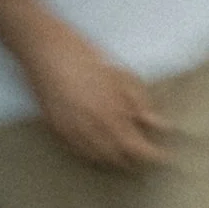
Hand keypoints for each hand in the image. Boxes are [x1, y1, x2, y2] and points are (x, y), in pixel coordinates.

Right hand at [22, 17, 162, 169]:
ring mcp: (72, 130)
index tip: (163, 156)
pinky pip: (78, 152)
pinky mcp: (56, 129)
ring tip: (125, 156)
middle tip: (145, 156)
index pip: (137, 147)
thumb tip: (159, 125)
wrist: (45, 48)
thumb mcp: (119, 73)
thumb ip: (139, 101)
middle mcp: (92, 126)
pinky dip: (92, 155)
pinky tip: (100, 152)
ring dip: (114, 160)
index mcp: (111, 111)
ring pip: (98, 158)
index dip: (152, 155)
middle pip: (118, 157)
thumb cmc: (85, 54)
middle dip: (134, 160)